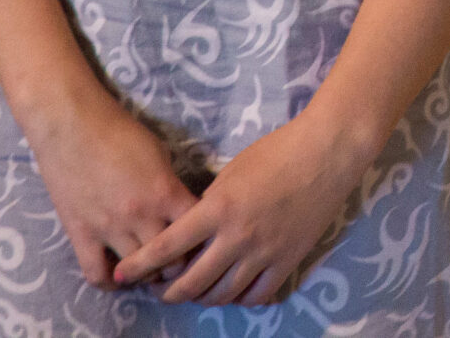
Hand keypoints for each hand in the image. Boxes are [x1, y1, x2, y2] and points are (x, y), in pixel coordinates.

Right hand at [22, 91, 198, 289]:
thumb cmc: (119, 131)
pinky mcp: (80, 235)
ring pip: (138, 271)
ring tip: (150, 268)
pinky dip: (111, 281)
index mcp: (165, 192)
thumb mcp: (159, 153)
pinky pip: (97, 274)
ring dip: (147, 273)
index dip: (203, 240)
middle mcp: (141, 216)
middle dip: (179, 264)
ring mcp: (109, 228)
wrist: (71, 124)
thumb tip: (181, 209)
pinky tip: (118, 275)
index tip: (201, 242)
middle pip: (172, 261)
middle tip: (177, 261)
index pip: (197, 231)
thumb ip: (170, 186)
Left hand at [110, 111, 373, 306]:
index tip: (122, 274)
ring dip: (200, 298)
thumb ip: (210, 205)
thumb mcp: (232, 172)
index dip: (140, 265)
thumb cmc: (277, 151)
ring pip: (221, 294)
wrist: (327, 152)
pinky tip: (231, 290)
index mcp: (218, 209)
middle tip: (158, 289)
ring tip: (191, 292)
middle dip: (167, 292)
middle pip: (190, 283)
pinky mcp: (288, 261)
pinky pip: (256, 295)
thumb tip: (193, 230)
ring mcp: (264, 254)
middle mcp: (237, 238)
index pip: (168, 246)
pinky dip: (239, 298)